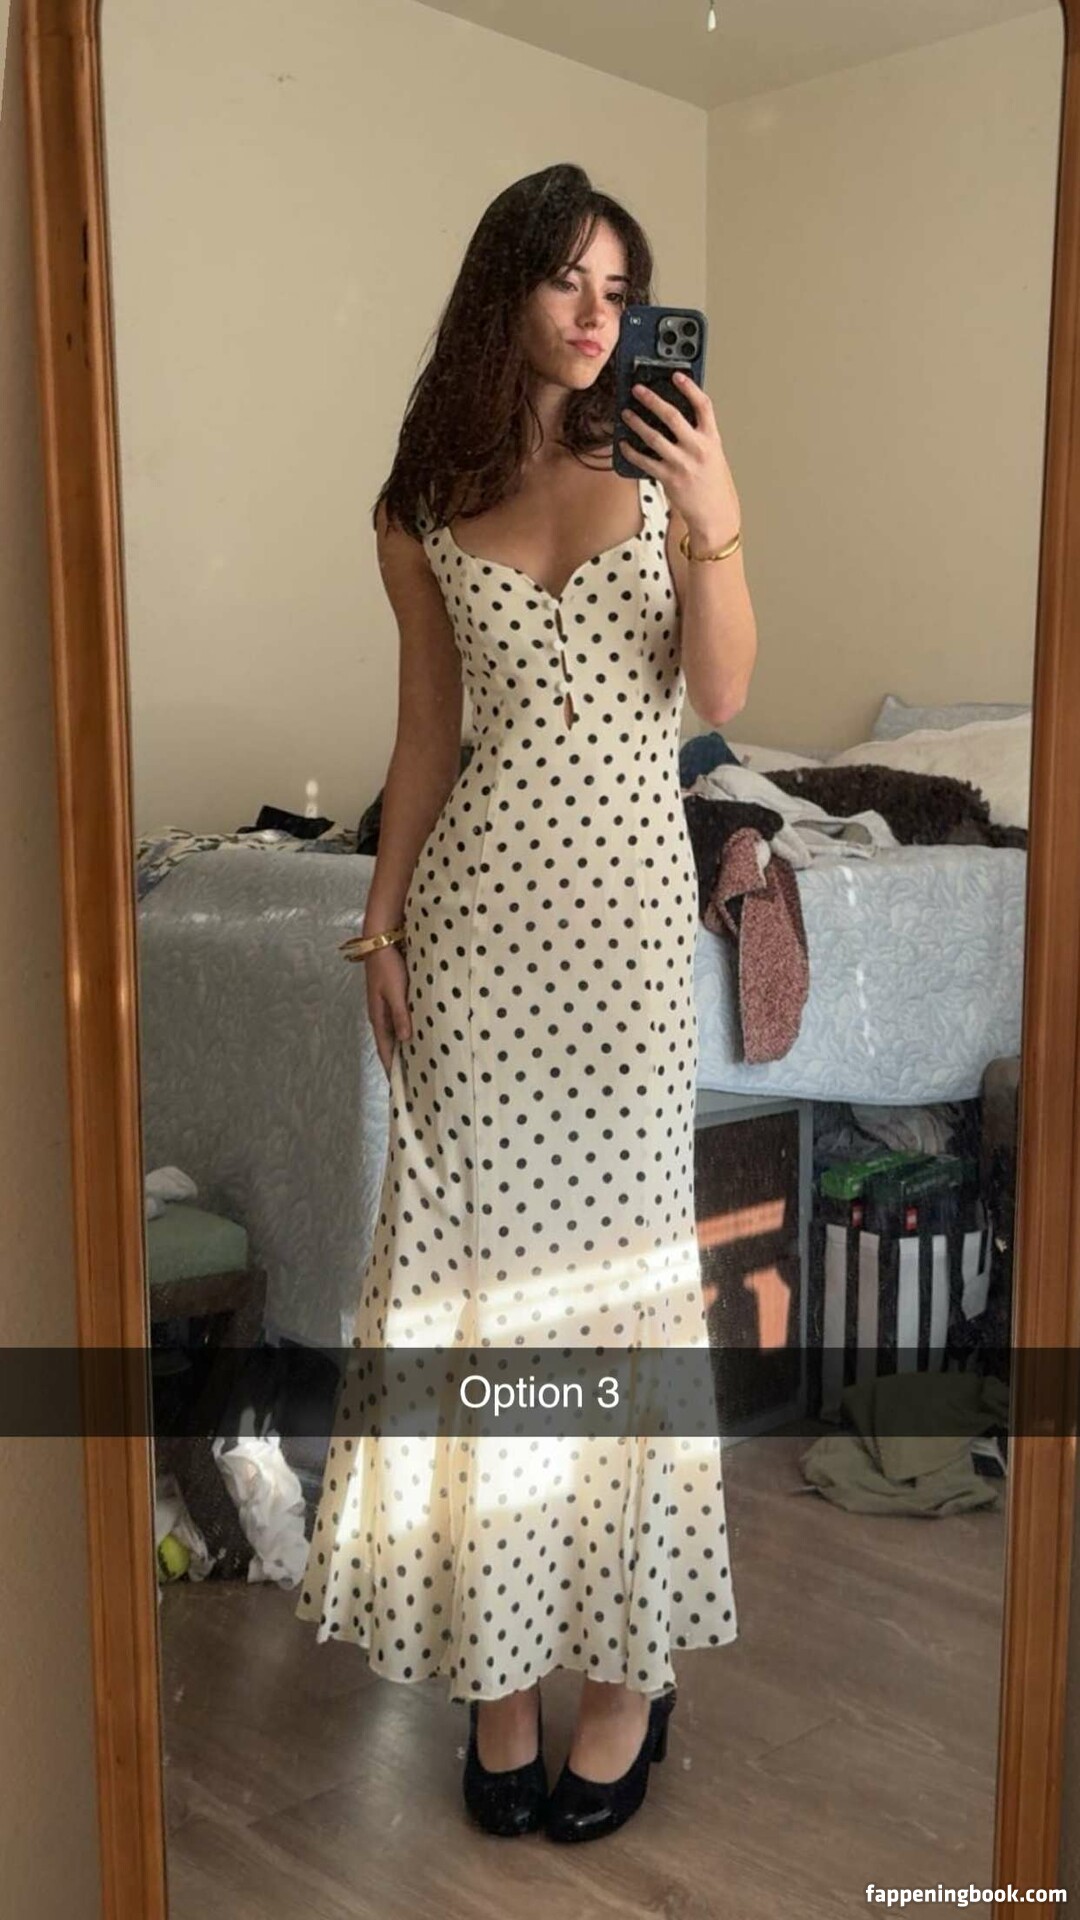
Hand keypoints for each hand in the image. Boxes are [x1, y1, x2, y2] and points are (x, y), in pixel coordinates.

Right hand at [362, 944, 411, 1078]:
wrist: (380, 942)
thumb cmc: (388, 967)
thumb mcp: (395, 991)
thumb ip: (401, 1015)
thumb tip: (406, 1040)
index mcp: (378, 1016)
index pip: (384, 1049)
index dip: (391, 1067)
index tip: (398, 1086)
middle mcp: (381, 1015)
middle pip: (390, 1044)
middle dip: (399, 1061)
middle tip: (413, 1079)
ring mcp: (387, 1006)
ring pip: (396, 1033)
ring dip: (405, 1047)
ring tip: (419, 1061)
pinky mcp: (394, 997)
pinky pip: (402, 1020)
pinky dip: (408, 1031)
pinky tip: (420, 1035)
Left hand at [618, 372, 740, 547]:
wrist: (716, 514)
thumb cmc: (714, 484)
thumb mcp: (714, 454)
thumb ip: (699, 437)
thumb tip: (675, 420)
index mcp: (711, 439)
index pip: (703, 406)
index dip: (690, 388)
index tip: (677, 376)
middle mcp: (697, 448)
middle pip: (672, 416)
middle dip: (652, 400)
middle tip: (638, 390)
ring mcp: (682, 463)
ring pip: (654, 437)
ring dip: (636, 423)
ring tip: (626, 413)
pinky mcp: (669, 478)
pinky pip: (645, 461)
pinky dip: (632, 452)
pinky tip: (624, 444)